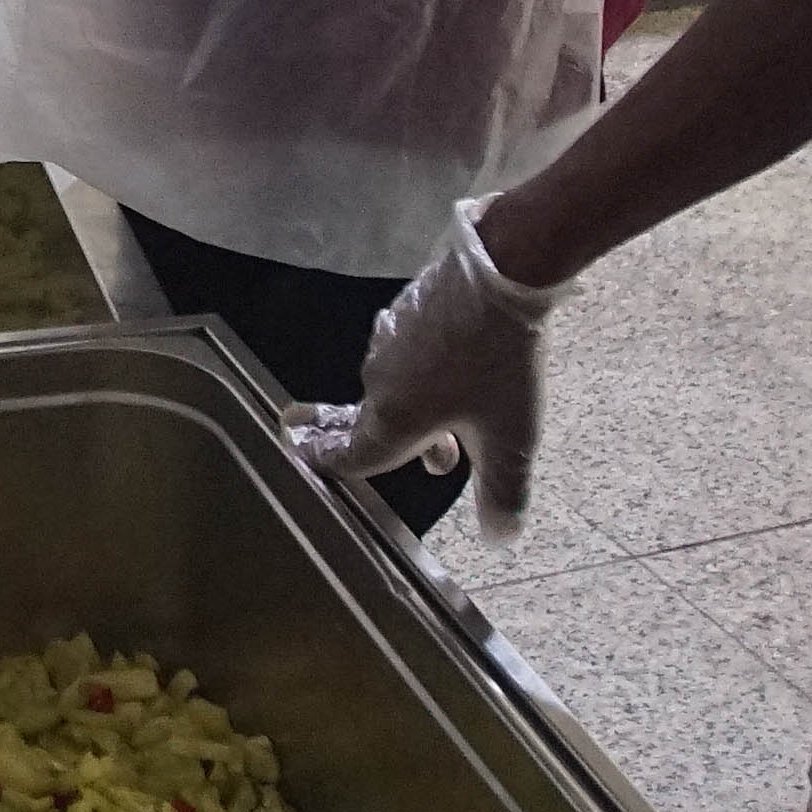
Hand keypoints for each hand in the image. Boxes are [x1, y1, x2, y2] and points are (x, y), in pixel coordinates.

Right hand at [300, 204, 571, 534]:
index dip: (326, 461)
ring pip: (397, 387)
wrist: (501, 272)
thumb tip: (500, 539)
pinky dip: (430, 372)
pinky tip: (464, 368)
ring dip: (425, 408)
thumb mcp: (512, 437)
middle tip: (433, 457)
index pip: (350, 454)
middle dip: (402, 443)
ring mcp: (389, 341)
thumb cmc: (499, 364)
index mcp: (392, 420)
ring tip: (467, 419)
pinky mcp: (406, 310)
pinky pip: (409, 354)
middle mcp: (379, 382)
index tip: (299, 455)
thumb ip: (503, 492)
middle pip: (378, 422)